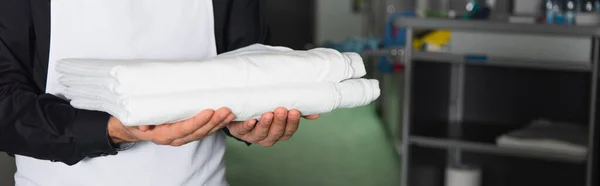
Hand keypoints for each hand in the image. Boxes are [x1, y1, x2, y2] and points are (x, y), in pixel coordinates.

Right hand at [108, 107, 234, 146]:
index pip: (183, 130)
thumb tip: (143, 127)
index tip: (208, 112)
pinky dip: (216, 125)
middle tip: (225, 110)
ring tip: (230, 113)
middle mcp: (175, 139)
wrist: (133, 128)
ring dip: (218, 124)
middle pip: (197, 132)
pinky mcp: (188, 133)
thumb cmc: (135, 121)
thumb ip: (140, 123)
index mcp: (163, 135)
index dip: (197, 122)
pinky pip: (204, 131)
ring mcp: (183, 137)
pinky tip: (226, 118)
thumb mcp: (134, 120)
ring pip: (204, 133)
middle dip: (213, 122)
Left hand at [226, 108, 319, 146]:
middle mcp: (267, 137)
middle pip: (275, 134)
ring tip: (268, 114)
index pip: (288, 131)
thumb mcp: (280, 110)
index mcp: (279, 133)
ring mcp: (253, 136)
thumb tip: (316, 114)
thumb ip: (296, 112)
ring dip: (265, 125)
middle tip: (282, 110)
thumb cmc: (264, 111)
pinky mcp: (239, 131)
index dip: (292, 123)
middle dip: (279, 123)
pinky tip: (251, 120)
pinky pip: (243, 131)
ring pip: (260, 134)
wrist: (240, 112)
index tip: (295, 112)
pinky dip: (247, 126)